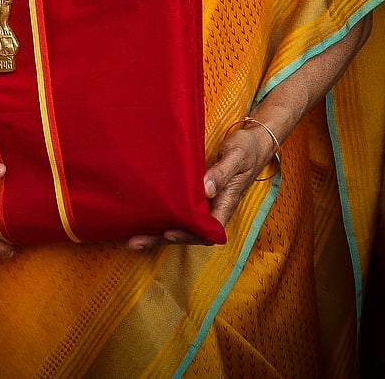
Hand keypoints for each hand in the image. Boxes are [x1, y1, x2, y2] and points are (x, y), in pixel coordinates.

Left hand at [126, 122, 276, 249]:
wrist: (253, 142)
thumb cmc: (247, 149)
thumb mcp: (237, 156)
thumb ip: (222, 173)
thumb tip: (206, 190)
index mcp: (225, 203)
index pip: (208, 230)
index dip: (188, 235)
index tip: (169, 233)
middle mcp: (212, 207)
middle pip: (188, 233)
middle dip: (162, 239)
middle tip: (136, 242)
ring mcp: (203, 203)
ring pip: (180, 224)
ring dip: (157, 233)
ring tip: (131, 239)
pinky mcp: (193, 195)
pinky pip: (177, 210)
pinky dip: (160, 217)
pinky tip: (139, 219)